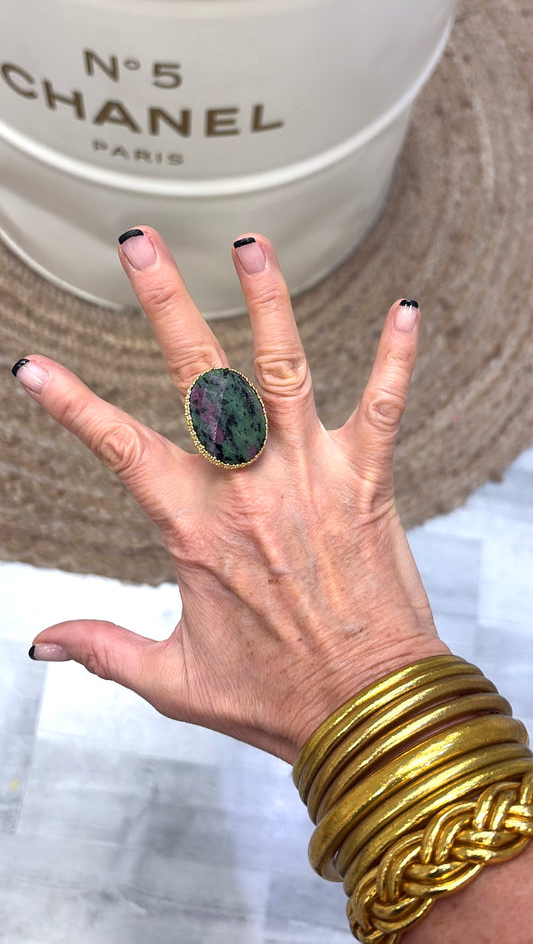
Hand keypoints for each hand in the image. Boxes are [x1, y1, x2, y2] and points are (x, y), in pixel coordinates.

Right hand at [17, 228, 448, 763]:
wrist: (367, 712)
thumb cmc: (275, 698)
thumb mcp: (174, 681)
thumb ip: (104, 649)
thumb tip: (40, 641)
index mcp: (196, 529)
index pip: (120, 449)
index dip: (73, 405)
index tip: (33, 366)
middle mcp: (250, 490)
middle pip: (201, 381)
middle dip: (166, 306)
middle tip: (140, 245)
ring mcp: (312, 479)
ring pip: (285, 373)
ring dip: (269, 304)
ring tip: (249, 244)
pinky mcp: (367, 485)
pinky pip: (383, 410)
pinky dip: (396, 359)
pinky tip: (407, 311)